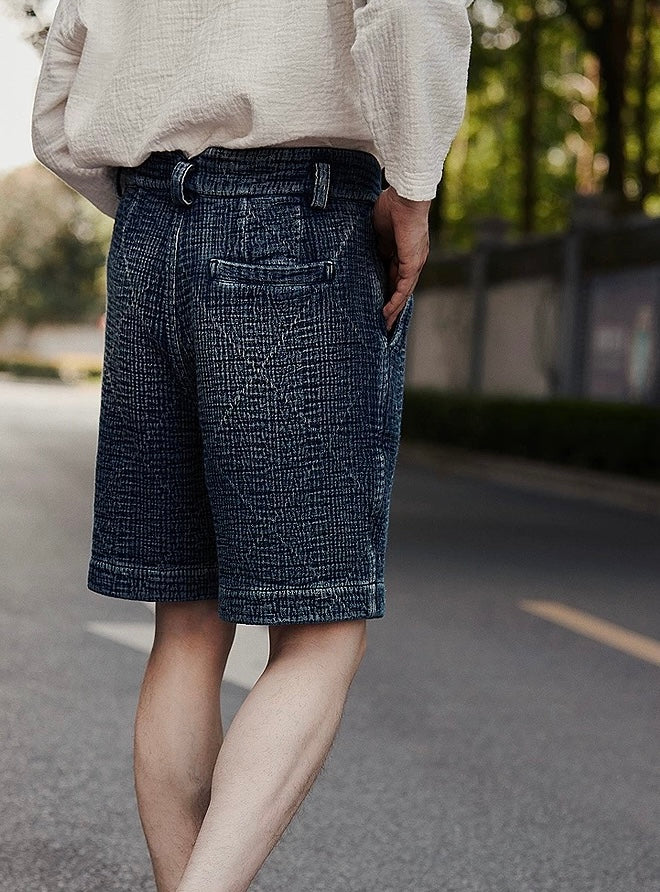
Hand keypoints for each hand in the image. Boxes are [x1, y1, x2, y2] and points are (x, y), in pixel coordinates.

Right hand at [371, 186, 430, 331]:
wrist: (405, 197)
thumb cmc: (390, 206)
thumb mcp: (377, 231)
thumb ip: (374, 245)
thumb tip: (365, 258)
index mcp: (402, 251)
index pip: (394, 276)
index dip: (386, 291)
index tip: (377, 304)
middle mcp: (411, 260)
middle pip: (400, 289)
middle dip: (392, 306)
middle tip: (383, 323)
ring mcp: (414, 262)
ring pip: (403, 292)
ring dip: (394, 310)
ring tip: (385, 325)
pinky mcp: (412, 263)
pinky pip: (403, 288)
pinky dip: (395, 301)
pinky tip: (387, 313)